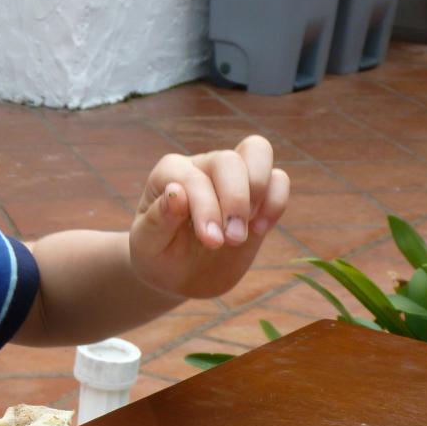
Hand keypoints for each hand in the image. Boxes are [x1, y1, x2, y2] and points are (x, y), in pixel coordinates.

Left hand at [128, 135, 289, 298]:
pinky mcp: (257, 195)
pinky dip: (276, 202)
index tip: (211, 241)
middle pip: (229, 160)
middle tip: (232, 240)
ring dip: (259, 192)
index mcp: (170, 173)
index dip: (206, 207)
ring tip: (246, 231)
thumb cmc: (157, 254)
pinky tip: (259, 230)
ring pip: (257, 151)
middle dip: (235, 200)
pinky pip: (279, 179)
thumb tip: (176, 192)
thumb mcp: (147, 243)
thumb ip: (158, 219)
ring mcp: (231, 177)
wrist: (177, 274)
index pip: (193, 178)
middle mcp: (202, 166)